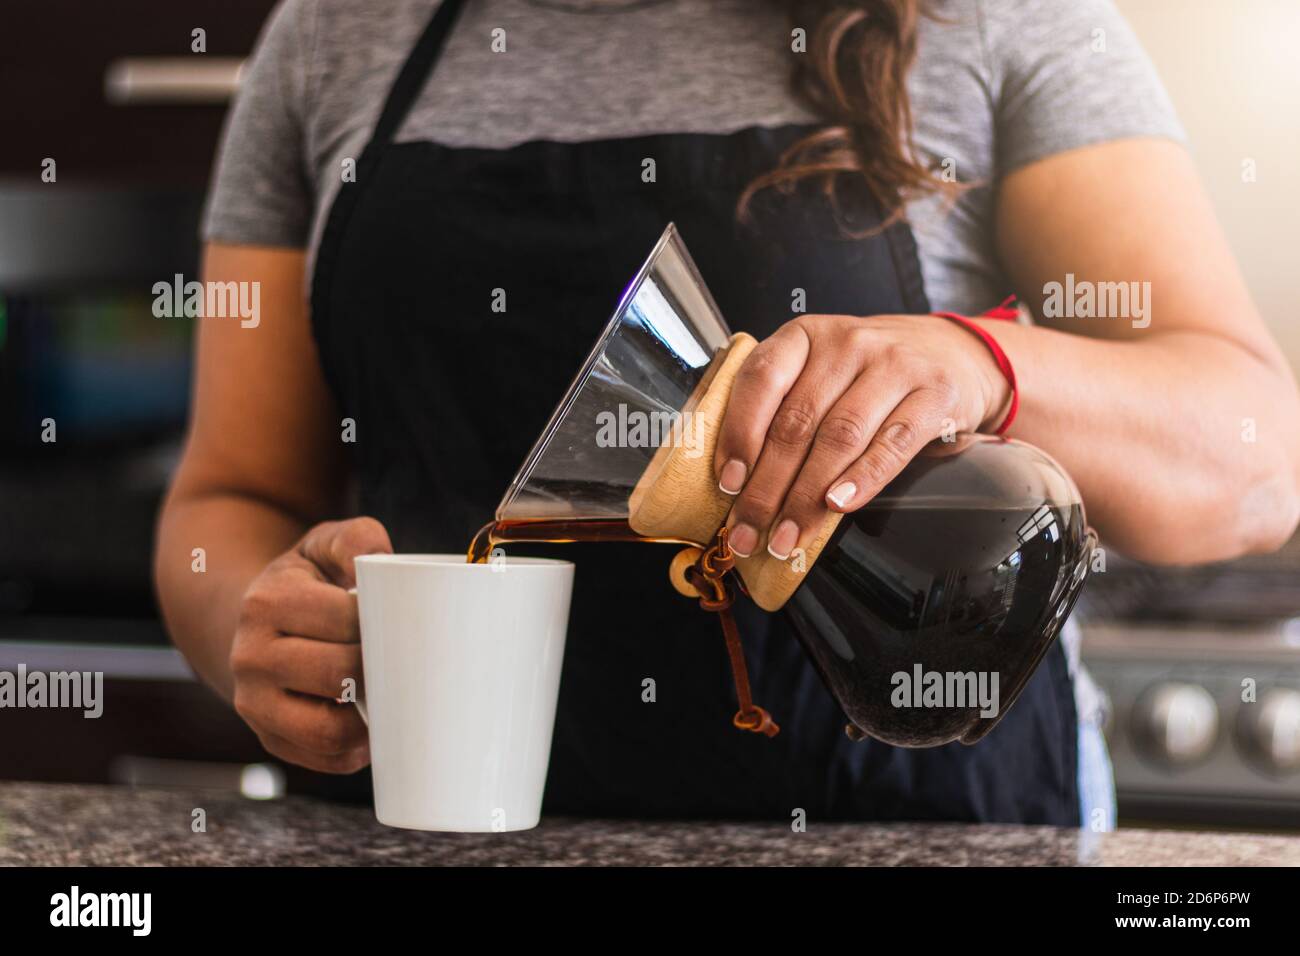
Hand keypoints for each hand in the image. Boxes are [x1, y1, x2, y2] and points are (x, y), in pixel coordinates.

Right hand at [230, 517, 391, 772]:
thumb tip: (382, 560)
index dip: (385, 624)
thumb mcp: (324, 545)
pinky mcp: (269, 738)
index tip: (404, 621)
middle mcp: (250, 656)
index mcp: (267, 602)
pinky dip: (358, 748)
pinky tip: (373, 722)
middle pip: (339, 675)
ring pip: (330, 729)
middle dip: (382, 668)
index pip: (345, 621)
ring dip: (372, 717)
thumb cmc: (308, 582)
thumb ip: (356, 540)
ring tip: (394, 695)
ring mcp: (254, 704)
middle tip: (408, 659)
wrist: (257, 624)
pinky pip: (325, 758)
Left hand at [714, 313, 1008, 558]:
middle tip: (749, 529)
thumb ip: (780, 407)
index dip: (740, 434)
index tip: (728, 481)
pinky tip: (838, 506)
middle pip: (797, 421)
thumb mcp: (819, 370)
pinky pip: (892, 444)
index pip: (762, 379)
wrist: (951, 352)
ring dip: (807, 497)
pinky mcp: (934, 394)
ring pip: (839, 438)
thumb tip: (736, 480)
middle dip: (767, 486)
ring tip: (787, 535)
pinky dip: (862, 480)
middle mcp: (848, 343)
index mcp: (806, 336)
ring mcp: (894, 366)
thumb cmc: (869, 371)